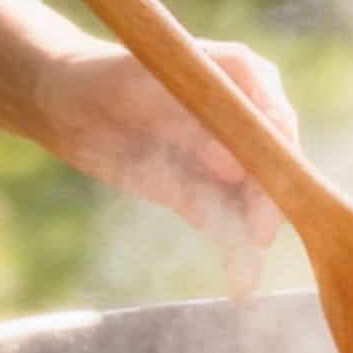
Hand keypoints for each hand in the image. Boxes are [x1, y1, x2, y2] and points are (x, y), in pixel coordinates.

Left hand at [32, 35, 293, 292]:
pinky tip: (241, 276)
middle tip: (258, 236)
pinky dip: (234, 247)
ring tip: (246, 271)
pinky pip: (227, 220)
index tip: (276, 188)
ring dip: (252, 234)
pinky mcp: (207, 191)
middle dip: (269, 202)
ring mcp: (230, 157)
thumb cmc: (108, 80)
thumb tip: (235, 167)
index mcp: (245, 76)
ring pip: (254, 200)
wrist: (73, 106)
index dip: (279, 156)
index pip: (276, 121)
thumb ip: (191, 128)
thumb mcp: (144, 95)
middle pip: (274, 165)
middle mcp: (248, 118)